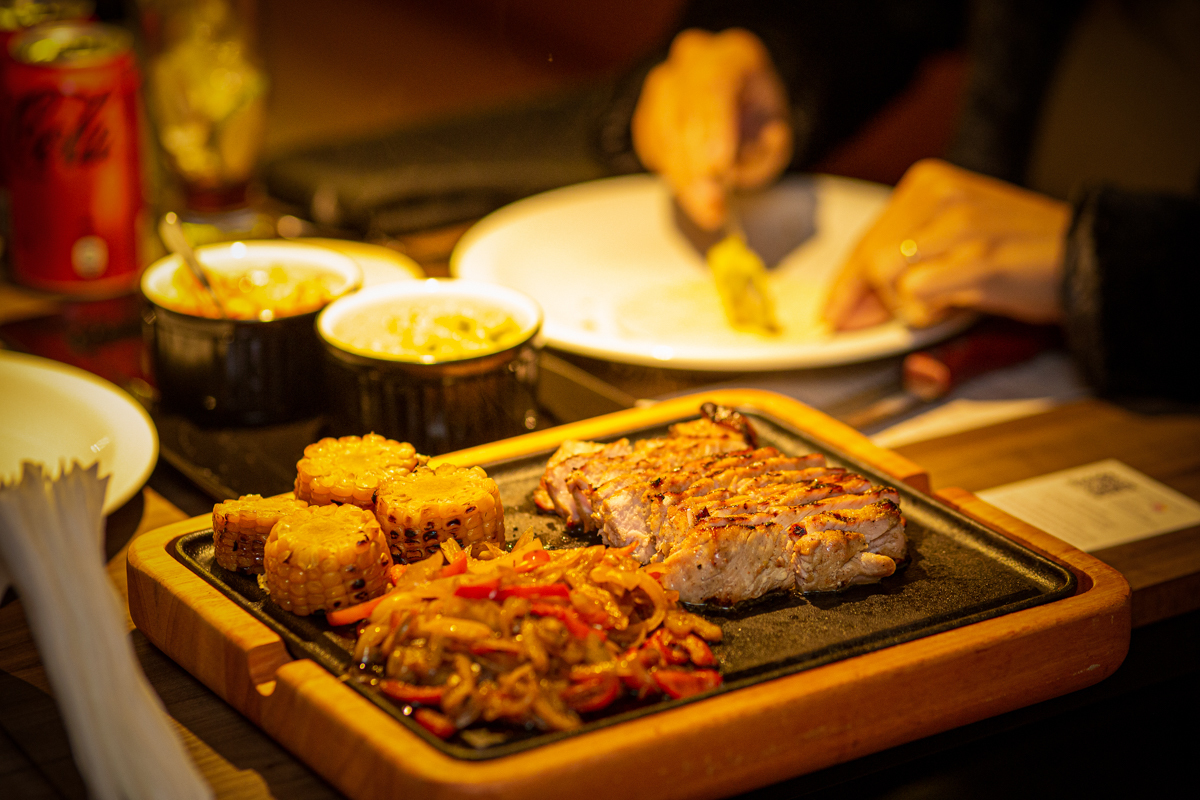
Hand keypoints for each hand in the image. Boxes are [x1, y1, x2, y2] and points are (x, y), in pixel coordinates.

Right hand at [632, 28, 792, 231]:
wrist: (734, 103)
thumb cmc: (755, 116)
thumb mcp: (777, 128)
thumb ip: (771, 146)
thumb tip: (753, 157)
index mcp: (729, 56)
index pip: (713, 89)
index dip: (713, 129)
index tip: (718, 168)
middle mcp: (688, 64)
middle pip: (682, 116)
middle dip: (697, 169)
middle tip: (714, 207)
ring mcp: (661, 89)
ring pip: (663, 137)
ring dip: (684, 181)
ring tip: (708, 212)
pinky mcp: (645, 117)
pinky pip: (653, 151)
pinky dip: (674, 177)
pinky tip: (695, 194)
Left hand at [823, 159, 1070, 329]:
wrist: (1088, 257)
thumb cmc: (1018, 253)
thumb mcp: (953, 243)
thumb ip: (903, 263)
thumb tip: (850, 306)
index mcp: (928, 182)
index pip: (866, 240)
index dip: (845, 286)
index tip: (833, 315)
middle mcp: (939, 193)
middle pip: (869, 259)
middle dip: (867, 303)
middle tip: (879, 326)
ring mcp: (959, 221)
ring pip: (887, 275)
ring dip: (904, 306)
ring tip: (940, 306)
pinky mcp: (978, 255)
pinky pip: (918, 292)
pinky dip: (925, 312)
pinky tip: (953, 309)